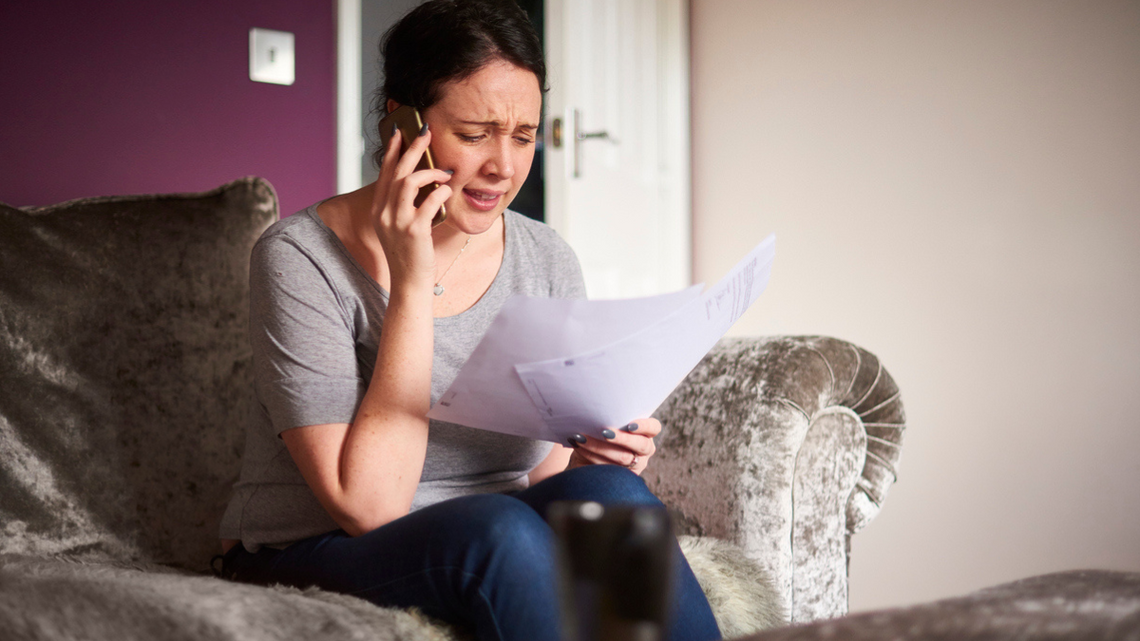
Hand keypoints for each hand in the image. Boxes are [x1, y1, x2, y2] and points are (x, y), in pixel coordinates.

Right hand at [371, 125, 452, 289]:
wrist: (409, 283)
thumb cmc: (409, 254)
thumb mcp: (398, 227)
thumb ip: (402, 205)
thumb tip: (417, 180)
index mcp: (378, 210)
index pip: (384, 173)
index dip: (393, 151)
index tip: (400, 132)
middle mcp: (383, 213)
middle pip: (396, 171)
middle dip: (412, 148)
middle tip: (426, 133)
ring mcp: (396, 222)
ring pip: (409, 182)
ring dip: (430, 171)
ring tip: (445, 171)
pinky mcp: (413, 231)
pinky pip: (429, 201)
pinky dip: (441, 191)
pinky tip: (448, 190)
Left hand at [565, 418, 658, 475]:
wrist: (585, 455)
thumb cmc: (600, 433)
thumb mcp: (608, 425)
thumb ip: (609, 419)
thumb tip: (596, 411)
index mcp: (645, 433)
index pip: (654, 428)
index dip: (645, 426)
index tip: (630, 425)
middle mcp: (644, 450)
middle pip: (641, 445)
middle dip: (622, 438)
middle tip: (604, 433)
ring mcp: (634, 465)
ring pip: (622, 458)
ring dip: (599, 446)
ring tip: (581, 437)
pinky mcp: (621, 477)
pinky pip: (608, 467)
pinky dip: (590, 455)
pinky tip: (578, 446)